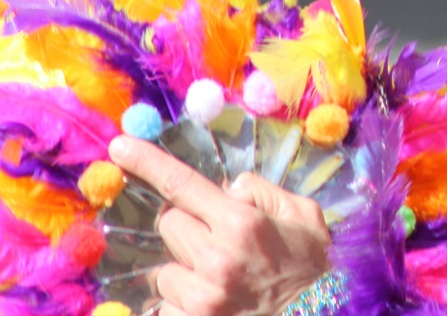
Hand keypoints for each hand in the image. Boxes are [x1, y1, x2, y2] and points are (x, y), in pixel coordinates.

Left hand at [109, 135, 331, 315]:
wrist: (327, 312)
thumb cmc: (312, 264)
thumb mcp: (302, 214)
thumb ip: (261, 191)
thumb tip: (225, 189)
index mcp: (242, 223)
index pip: (183, 184)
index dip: (147, 163)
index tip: (119, 147)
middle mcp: (217, 257)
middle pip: (169, 224)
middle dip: (189, 226)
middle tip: (218, 240)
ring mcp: (203, 296)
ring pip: (164, 268)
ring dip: (185, 268)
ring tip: (220, 278)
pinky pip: (167, 304)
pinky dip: (184, 302)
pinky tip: (215, 302)